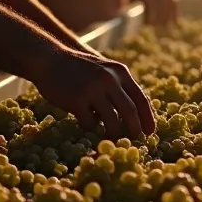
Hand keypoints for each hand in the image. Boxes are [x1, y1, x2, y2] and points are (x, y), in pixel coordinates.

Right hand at [31, 48, 155, 139]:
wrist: (51, 59)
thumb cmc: (80, 70)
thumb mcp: (105, 71)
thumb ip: (119, 88)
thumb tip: (136, 116)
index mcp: (120, 73)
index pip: (141, 98)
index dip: (148, 118)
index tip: (150, 133)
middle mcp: (110, 80)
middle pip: (130, 111)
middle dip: (135, 130)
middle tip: (135, 142)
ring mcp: (93, 89)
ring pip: (112, 121)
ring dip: (114, 134)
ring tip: (112, 140)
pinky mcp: (77, 100)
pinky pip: (90, 123)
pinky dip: (91, 128)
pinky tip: (88, 126)